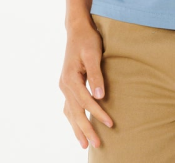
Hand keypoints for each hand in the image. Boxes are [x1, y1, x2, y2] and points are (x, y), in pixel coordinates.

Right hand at [59, 17, 113, 149]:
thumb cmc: (87, 39)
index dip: (98, 114)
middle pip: (75, 112)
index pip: (86, 101)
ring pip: (70, 112)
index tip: (110, 124)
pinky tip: (77, 126)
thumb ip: (96, 75)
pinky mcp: (68, 84)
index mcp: (71, 78)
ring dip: (77, 128)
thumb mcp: (94, 54)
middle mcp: (65, 85)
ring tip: (84, 144)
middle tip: (97, 144)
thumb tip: (100, 96)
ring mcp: (65, 86)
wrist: (77, 29)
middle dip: (86, 129)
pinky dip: (73, 118)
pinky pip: (69, 106)